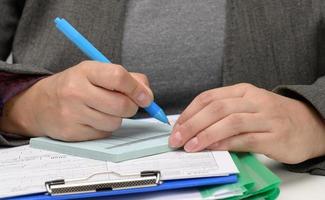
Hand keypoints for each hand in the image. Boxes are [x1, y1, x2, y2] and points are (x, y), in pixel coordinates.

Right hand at [0, 61, 152, 140]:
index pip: (118, 77)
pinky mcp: (72, 132)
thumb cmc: (76, 86)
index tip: (146, 97)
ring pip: (115, 123)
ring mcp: (72, 113)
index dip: (137, 89)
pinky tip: (93, 120)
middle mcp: (76, 91)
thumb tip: (147, 95)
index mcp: (85, 71)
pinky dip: (104, 128)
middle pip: (121, 105)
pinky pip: (103, 134)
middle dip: (131, 107)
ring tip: (103, 111)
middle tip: (126, 105)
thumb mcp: (97, 72)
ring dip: (116, 119)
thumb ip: (127, 78)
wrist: (40, 104)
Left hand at [169, 83, 324, 163]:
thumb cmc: (271, 116)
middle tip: (177, 139)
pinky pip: (246, 139)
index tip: (176, 127)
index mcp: (243, 91)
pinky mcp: (276, 136)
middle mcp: (254, 100)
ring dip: (206, 135)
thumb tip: (192, 128)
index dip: (189, 113)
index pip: (208, 97)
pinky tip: (214, 149)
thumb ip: (223, 114)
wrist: (309, 124)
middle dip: (192, 124)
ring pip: (230, 122)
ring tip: (191, 146)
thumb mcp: (247, 106)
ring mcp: (266, 117)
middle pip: (216, 108)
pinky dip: (227, 144)